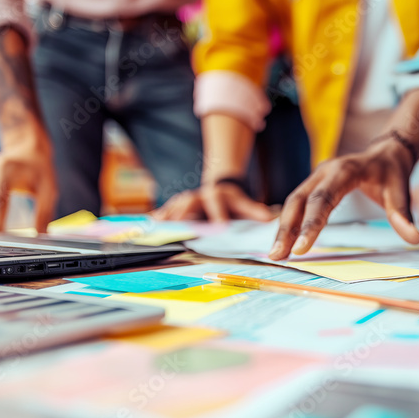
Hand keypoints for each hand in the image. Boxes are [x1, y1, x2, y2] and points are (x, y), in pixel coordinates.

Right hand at [152, 182, 273, 221]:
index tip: (220, 227)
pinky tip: (150, 225)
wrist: (219, 188)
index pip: (217, 205)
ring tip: (161, 230)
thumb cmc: (232, 201)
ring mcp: (185, 201)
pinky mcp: (176, 207)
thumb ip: (254, 211)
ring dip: (168, 218)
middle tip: (182, 230)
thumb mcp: (243, 203)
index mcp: (216, 194)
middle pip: (190, 205)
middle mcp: (198, 196)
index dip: (218, 215)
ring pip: (175, 208)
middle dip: (186, 216)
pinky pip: (165, 212)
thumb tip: (268, 218)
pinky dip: (158, 219)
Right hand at [268, 137, 418, 259]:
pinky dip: (288, 223)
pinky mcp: (314, 186)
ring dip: (283, 228)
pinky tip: (284, 242)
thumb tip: (415, 239)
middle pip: (299, 201)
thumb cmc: (392, 172)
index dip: (311, 224)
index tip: (302, 249)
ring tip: (276, 254)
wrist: (386, 152)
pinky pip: (296, 205)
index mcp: (344, 170)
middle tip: (277, 256)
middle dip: (286, 229)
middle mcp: (324, 172)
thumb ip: (403, 214)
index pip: (323, 199)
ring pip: (293, 203)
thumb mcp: (401, 189)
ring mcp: (316, 178)